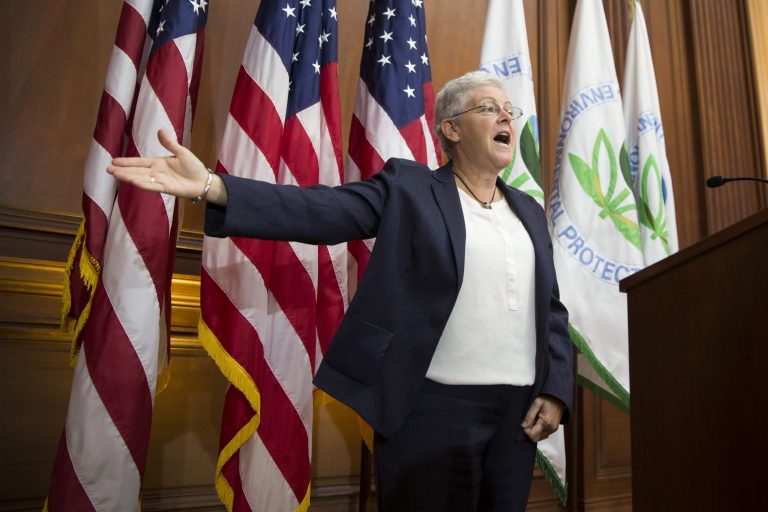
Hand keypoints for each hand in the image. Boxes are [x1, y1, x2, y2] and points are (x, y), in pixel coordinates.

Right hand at [107, 129, 224, 203]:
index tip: (114, 161)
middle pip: (136, 171)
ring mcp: (160, 181)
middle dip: (122, 170)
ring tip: (115, 174)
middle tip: (108, 169)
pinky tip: (133, 181)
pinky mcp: (166, 188)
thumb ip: (170, 143)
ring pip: (141, 178)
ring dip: (128, 176)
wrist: (203, 181)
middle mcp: (156, 172)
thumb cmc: (193, 167)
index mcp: (158, 163)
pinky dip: (143, 184)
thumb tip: (159, 130)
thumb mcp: (181, 152)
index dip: (127, 162)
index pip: (139, 162)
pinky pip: (152, 186)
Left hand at [521, 395, 563, 441]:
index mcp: (545, 422)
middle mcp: (550, 428)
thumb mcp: (536, 404)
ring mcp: (552, 430)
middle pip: (535, 439)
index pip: (532, 435)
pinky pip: (543, 436)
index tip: (524, 424)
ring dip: (533, 433)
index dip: (525, 431)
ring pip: (538, 439)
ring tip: (532, 422)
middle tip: (527, 423)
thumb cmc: (548, 400)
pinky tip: (536, 424)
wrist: (558, 399)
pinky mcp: (553, 430)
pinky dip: (537, 432)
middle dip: (528, 433)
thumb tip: (523, 426)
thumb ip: (529, 415)